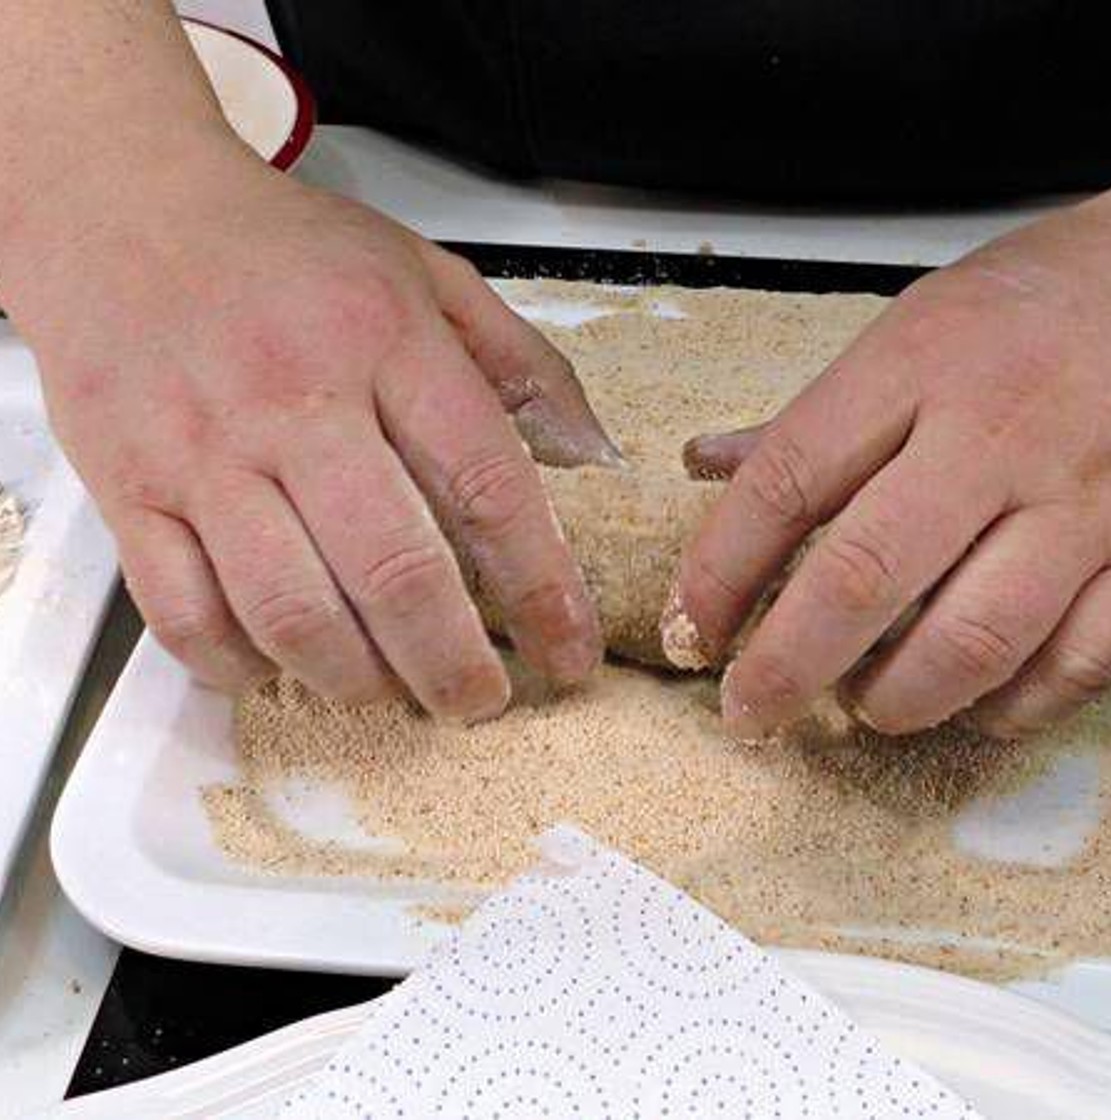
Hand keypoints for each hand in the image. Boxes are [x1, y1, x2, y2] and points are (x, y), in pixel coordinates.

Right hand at [14, 142, 615, 716]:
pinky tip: (285, 668)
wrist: (126, 213)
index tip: (569, 652)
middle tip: (482, 701)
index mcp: (385, 343)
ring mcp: (203, 452)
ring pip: (290, 610)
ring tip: (395, 690)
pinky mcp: (130, 490)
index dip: (542, 589)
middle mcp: (295, 402)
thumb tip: (595, 455)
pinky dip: (243, 665)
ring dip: (357, 678)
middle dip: (453, 664)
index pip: (488, 487)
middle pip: (393, 571)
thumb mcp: (428, 274)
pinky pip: (185, 614)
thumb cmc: (289, 253)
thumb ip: (521, 363)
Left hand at [671, 172, 1110, 737]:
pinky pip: (1074, 667)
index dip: (721, 568)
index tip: (692, 622)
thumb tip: (712, 464)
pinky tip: (968, 704)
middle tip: (749, 706)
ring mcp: (1089, 501)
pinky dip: (1007, 706)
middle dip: (786, 665)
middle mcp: (1003, 433)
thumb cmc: (1073, 290)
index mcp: (926, 360)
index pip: (791, 479)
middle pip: (866, 576)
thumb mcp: (929, 313)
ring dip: (896, 700)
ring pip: (971, 641)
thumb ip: (824, 410)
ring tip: (862, 707)